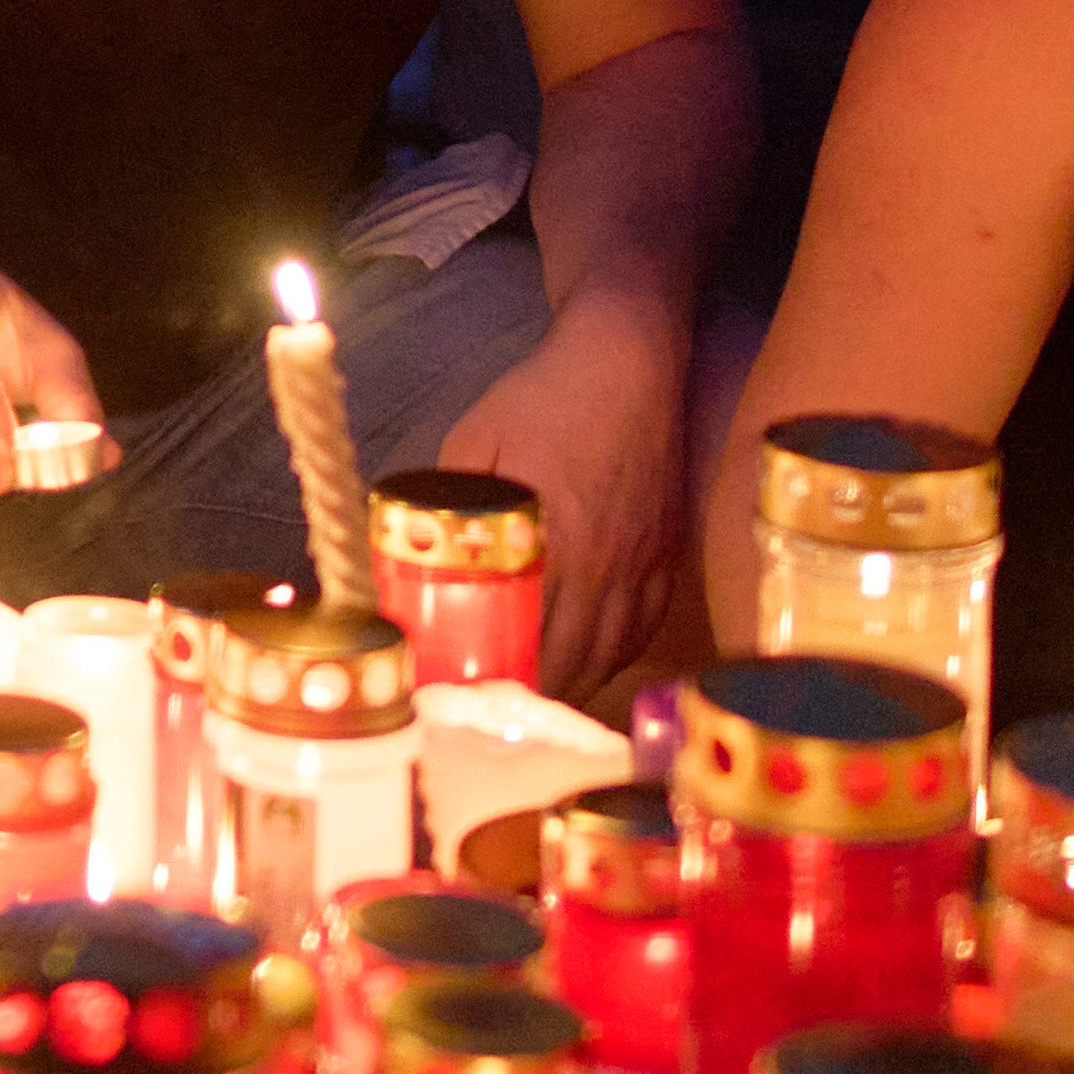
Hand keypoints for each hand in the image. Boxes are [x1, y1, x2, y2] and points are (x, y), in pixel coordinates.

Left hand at [420, 284, 698, 706]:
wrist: (629, 359)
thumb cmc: (543, 398)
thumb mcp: (474, 442)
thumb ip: (448, 505)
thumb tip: (408, 552)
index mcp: (556, 542)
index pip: (526, 640)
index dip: (493, 678)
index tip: (459, 697)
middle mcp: (605, 567)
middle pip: (568, 663)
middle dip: (526, 697)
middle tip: (486, 714)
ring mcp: (642, 566)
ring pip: (607, 655)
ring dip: (568, 685)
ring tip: (529, 703)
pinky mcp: (665, 557)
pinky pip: (639, 630)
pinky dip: (610, 657)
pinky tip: (586, 664)